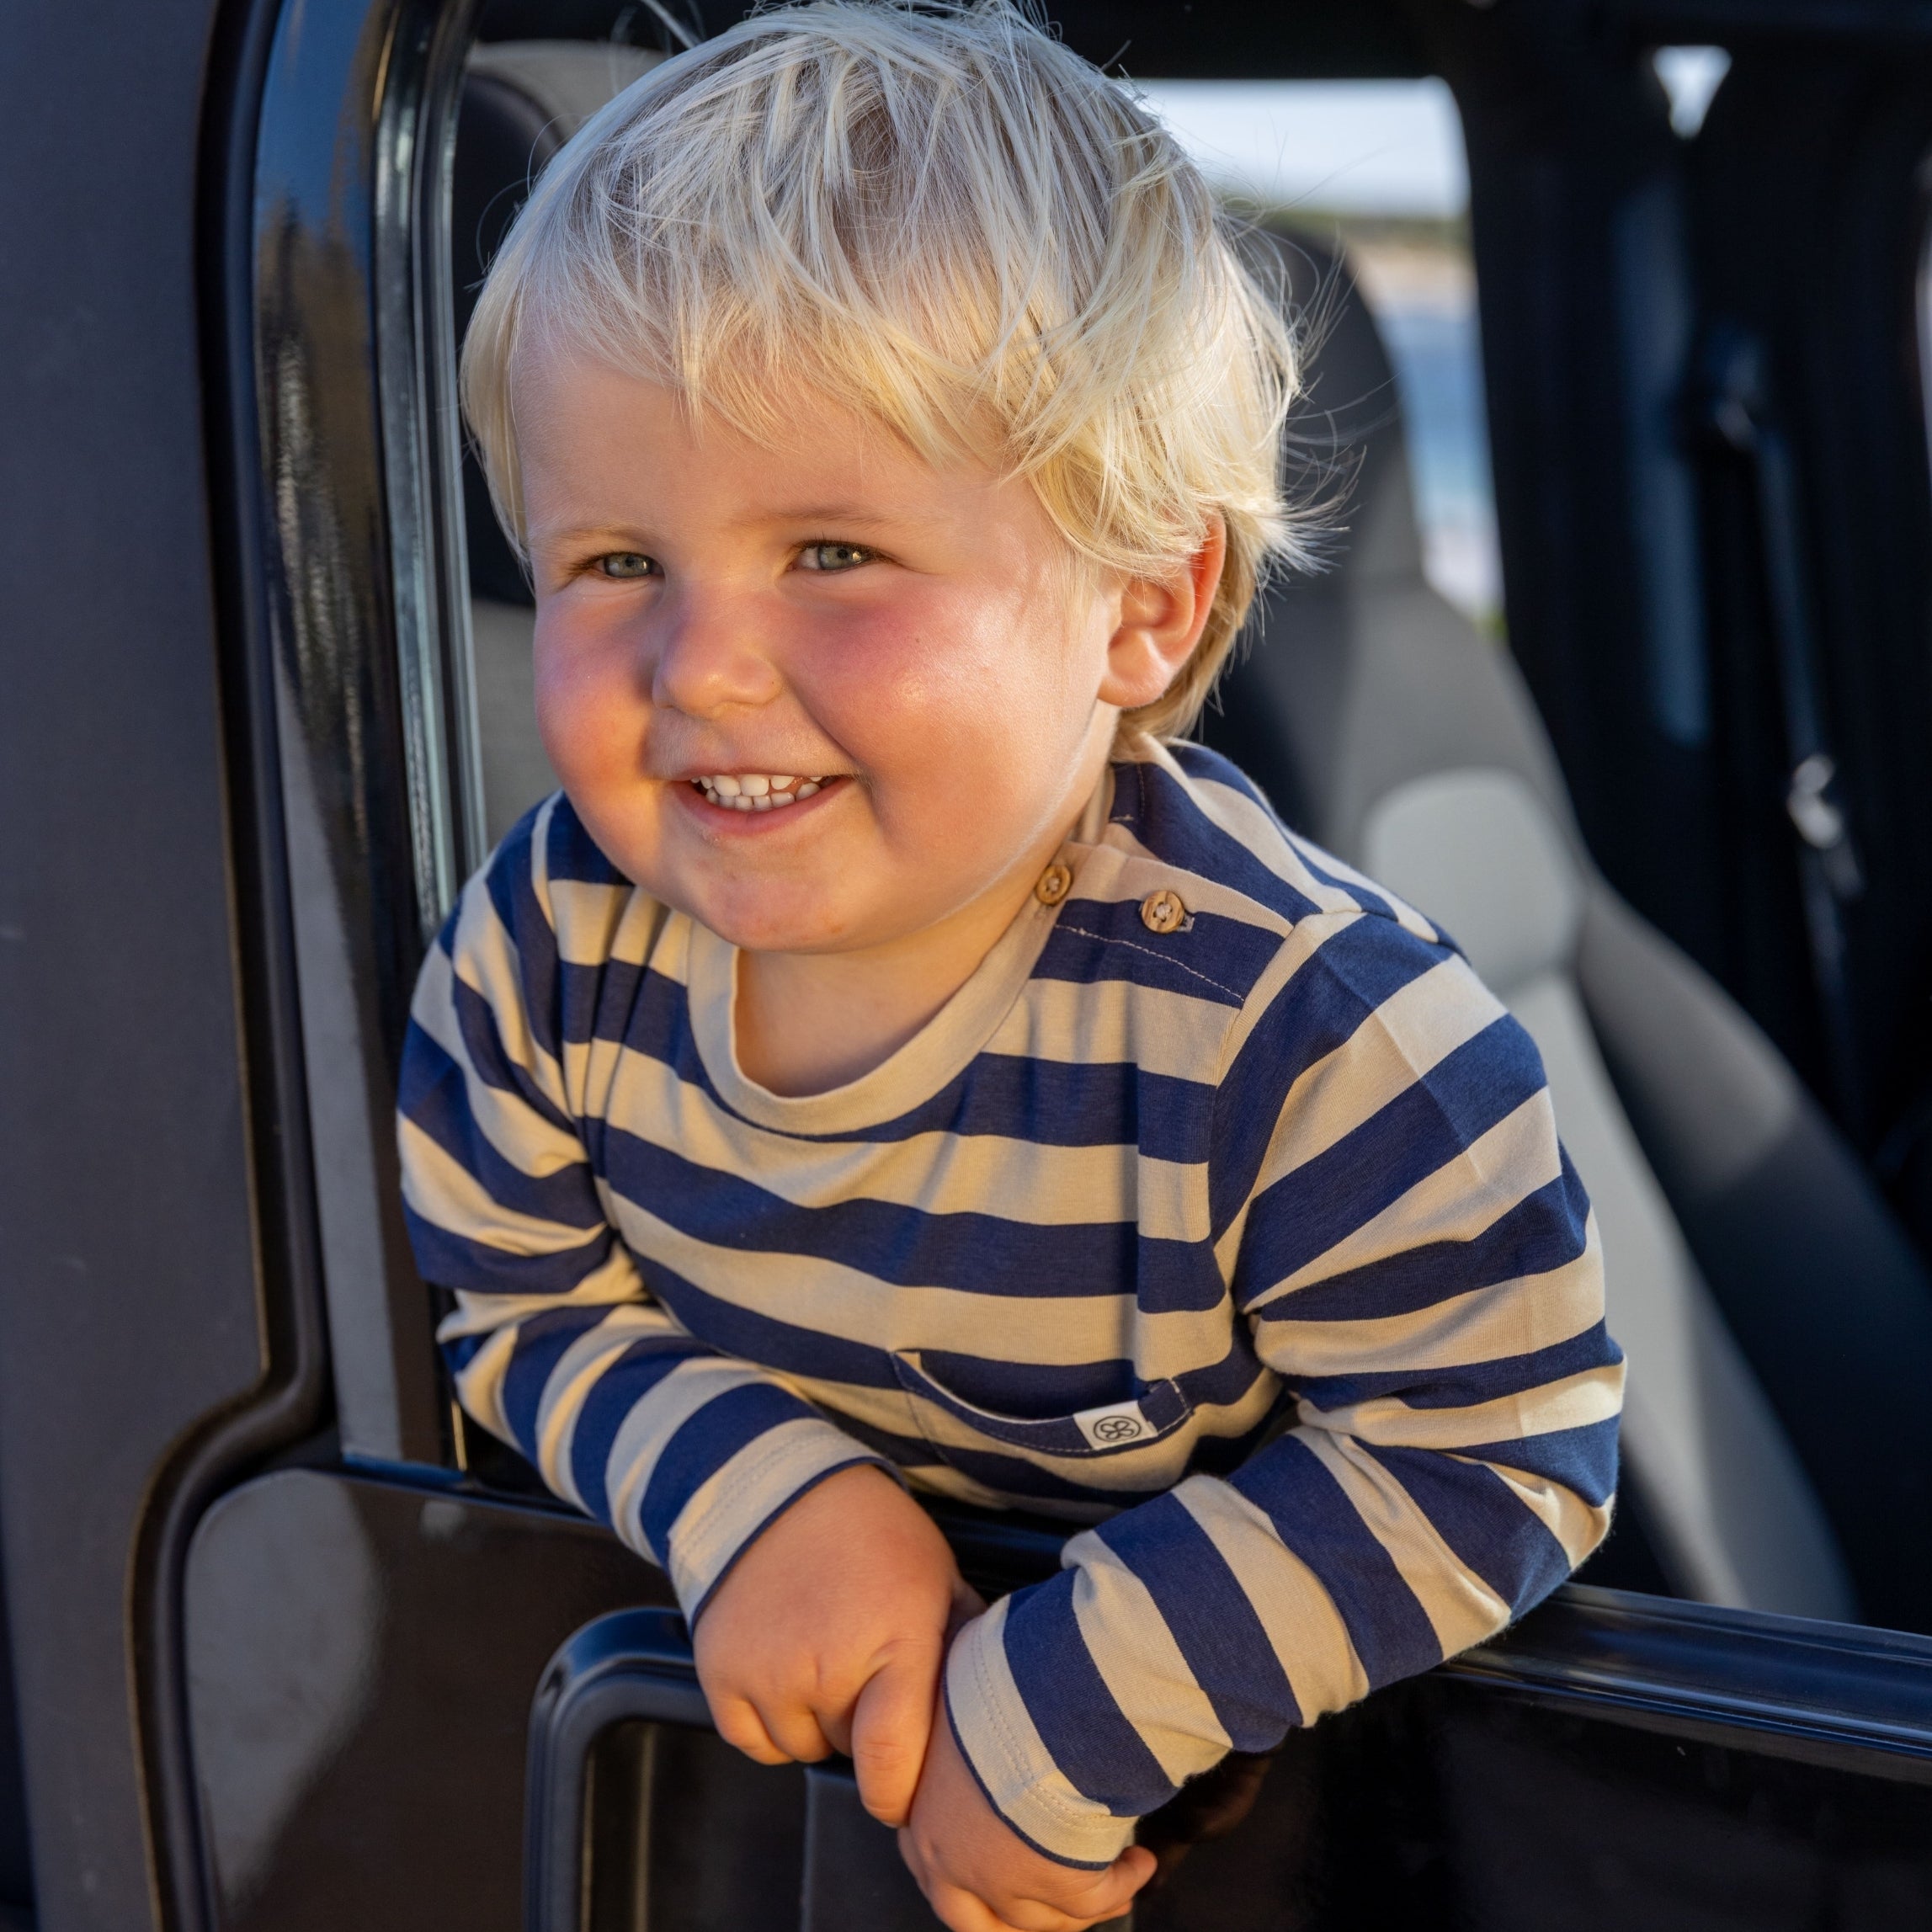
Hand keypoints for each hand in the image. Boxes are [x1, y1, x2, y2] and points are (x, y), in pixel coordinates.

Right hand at [692, 1463, 980, 1827]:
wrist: (782, 1491)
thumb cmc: (874, 1536)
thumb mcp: (938, 1579)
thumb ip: (963, 1649)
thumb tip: (991, 1716)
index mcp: (895, 1641)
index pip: (891, 1760)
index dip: (897, 1794)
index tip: (901, 1799)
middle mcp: (827, 1664)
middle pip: (849, 1750)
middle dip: (862, 1725)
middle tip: (863, 1668)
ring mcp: (768, 1670)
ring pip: (801, 1748)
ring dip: (815, 1723)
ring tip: (823, 1659)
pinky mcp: (721, 1671)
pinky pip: (752, 1741)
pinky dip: (770, 1722)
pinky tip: (785, 1671)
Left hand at [898, 1672, 1155, 1931]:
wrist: (1040, 1702)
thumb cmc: (997, 1682)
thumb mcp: (958, 1692)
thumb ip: (961, 1720)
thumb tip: (973, 1692)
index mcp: (923, 1815)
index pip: (929, 1865)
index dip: (962, 1868)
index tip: (992, 1856)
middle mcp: (954, 1863)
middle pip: (977, 1920)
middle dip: (1014, 1911)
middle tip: (1048, 1891)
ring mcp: (1006, 1884)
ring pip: (1041, 1918)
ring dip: (1079, 1902)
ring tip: (1116, 1873)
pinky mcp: (1059, 1889)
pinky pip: (1095, 1902)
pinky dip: (1120, 1887)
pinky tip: (1138, 1864)